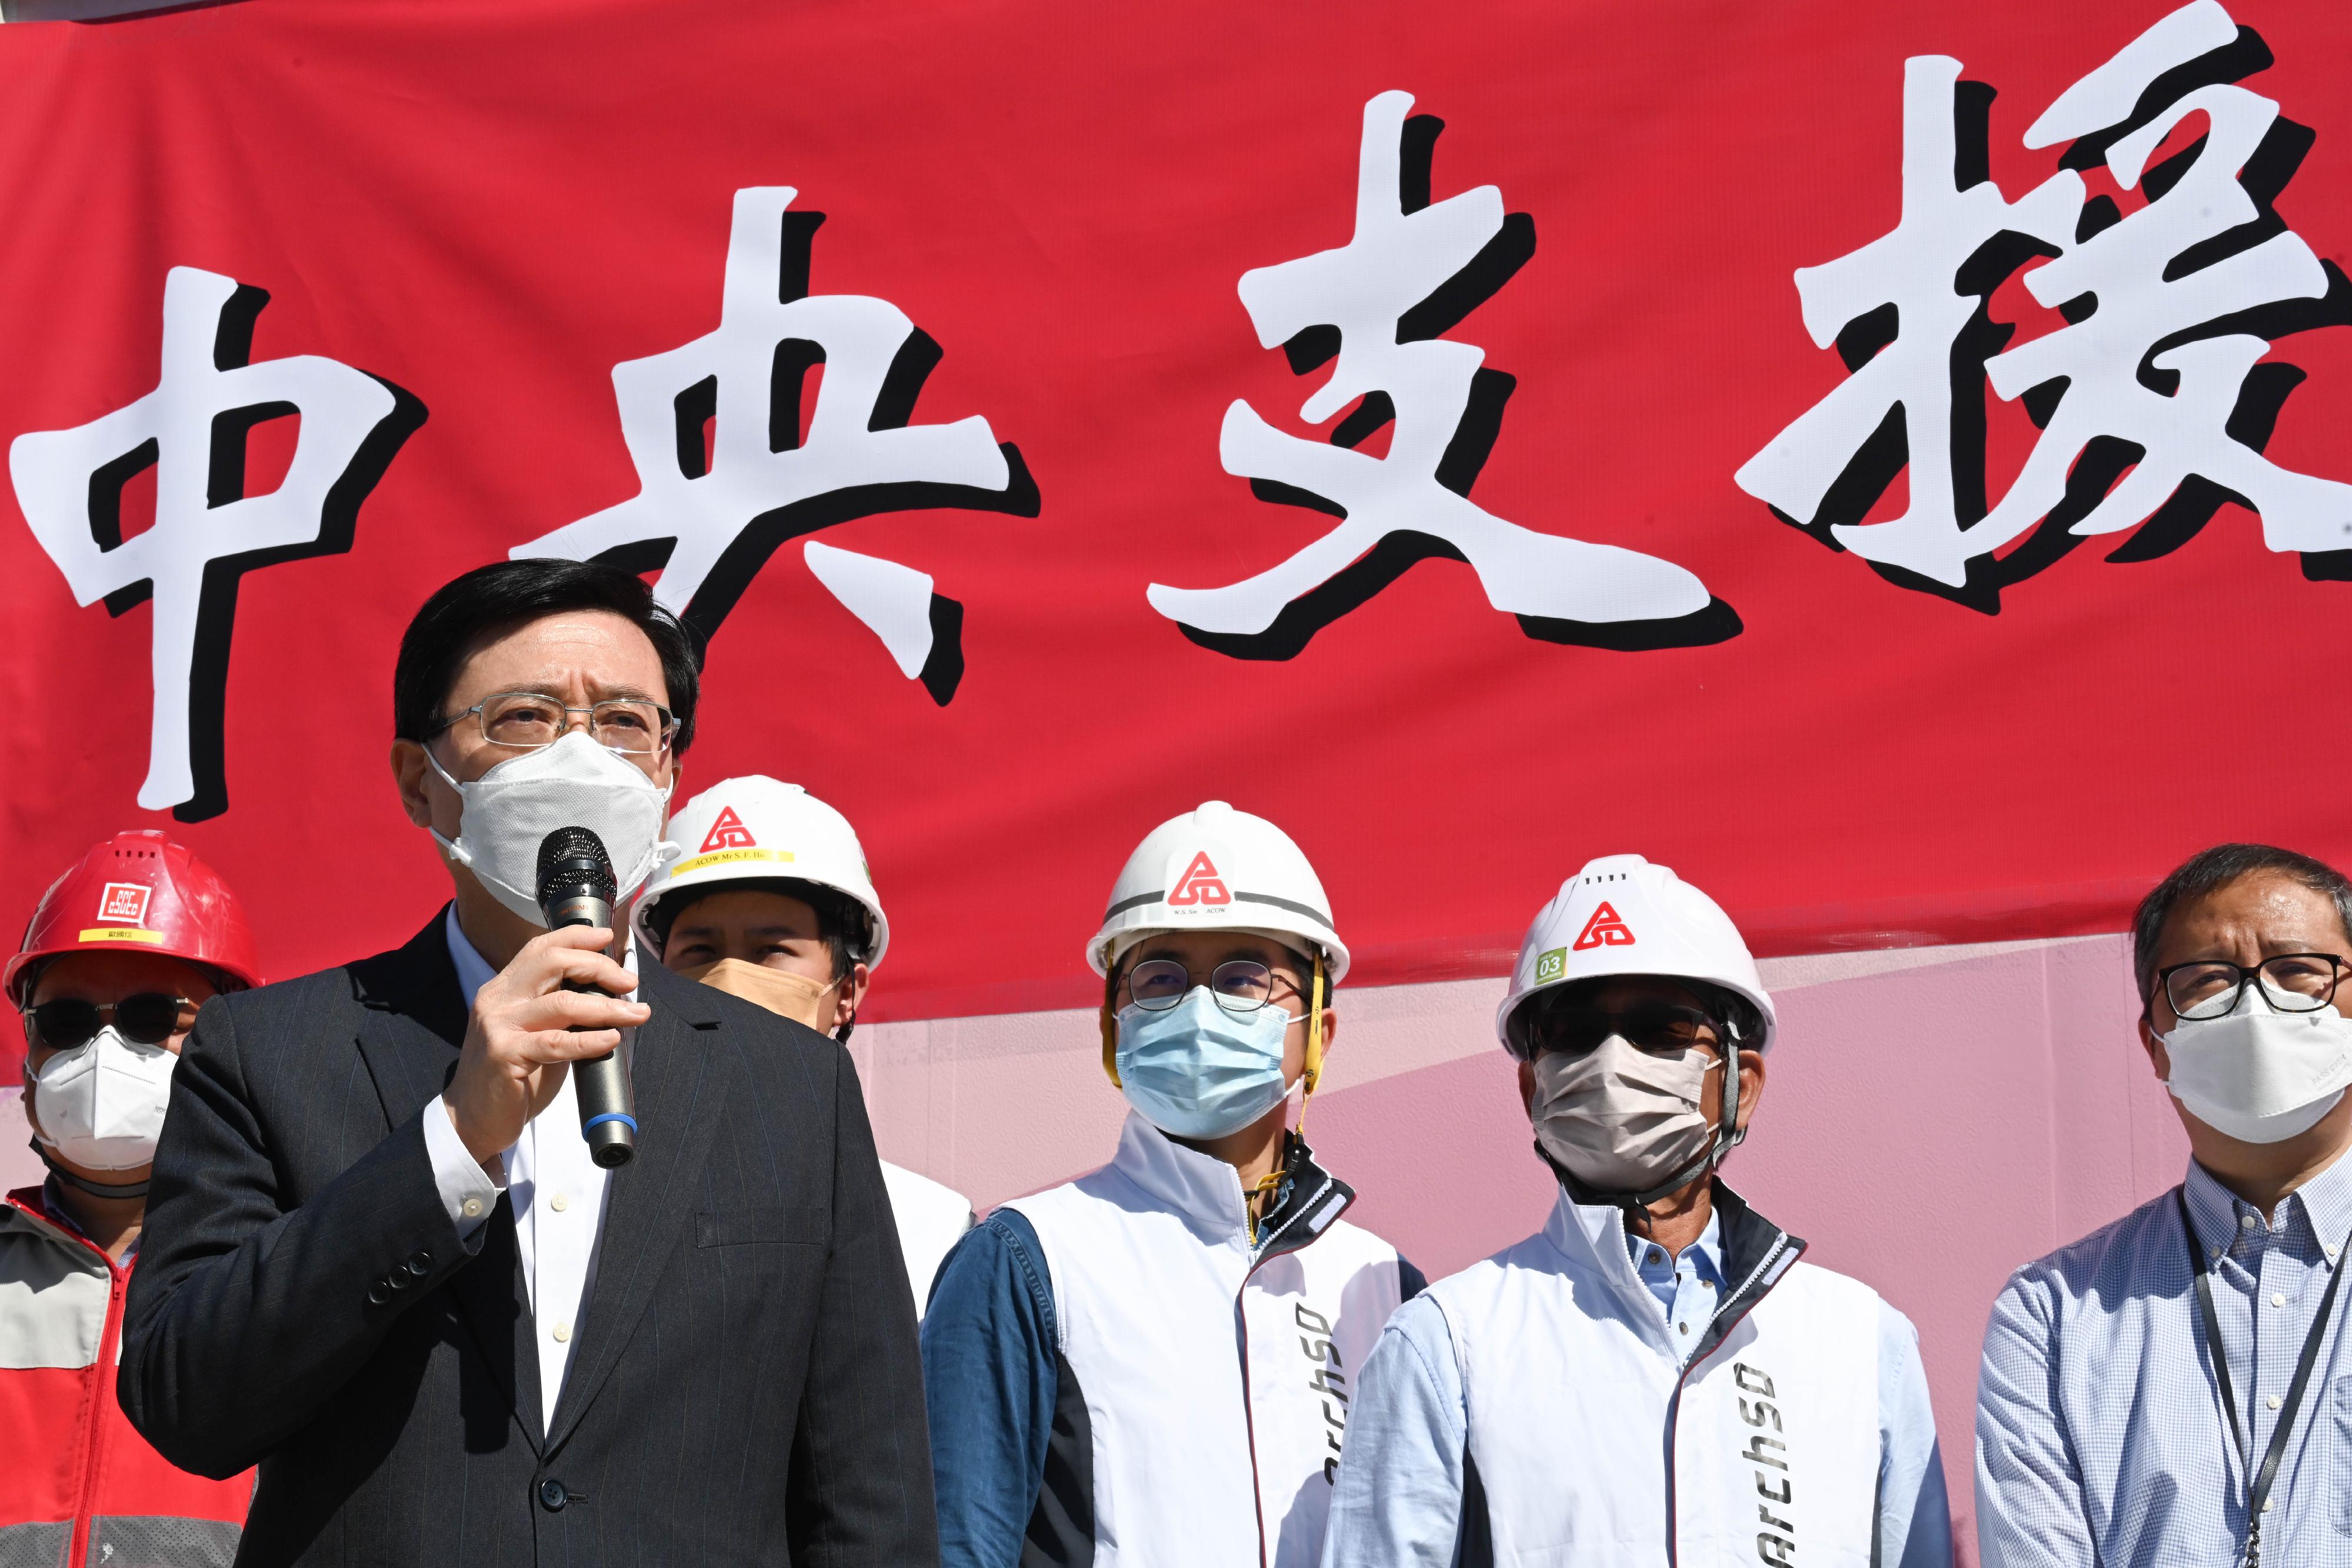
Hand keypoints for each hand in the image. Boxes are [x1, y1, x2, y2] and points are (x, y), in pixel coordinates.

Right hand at [444, 925, 649, 1165]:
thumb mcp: (535, 1032)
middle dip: (598, 967)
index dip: (577, 937)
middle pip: (552, 962)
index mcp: (503, 988)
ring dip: (607, 1007)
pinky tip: (611, 1039)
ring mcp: (498, 1026)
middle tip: (629, 983)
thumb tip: (610, 993)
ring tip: (637, 1013)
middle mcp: (497, 1000)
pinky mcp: (504, 1055)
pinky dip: (589, 1040)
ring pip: (562, 1002)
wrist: (473, 1119)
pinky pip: (556, 1043)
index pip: (541, 948)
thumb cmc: (512, 1077)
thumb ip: (560, 1010)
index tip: (608, 939)